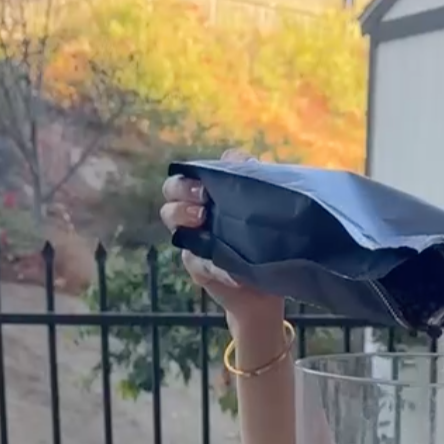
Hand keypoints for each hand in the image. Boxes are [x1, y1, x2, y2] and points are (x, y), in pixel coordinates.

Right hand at [160, 150, 282, 324]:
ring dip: (185, 221)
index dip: (188, 177)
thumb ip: (250, 178)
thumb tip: (237, 159)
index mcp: (208, 196)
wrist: (272, 284)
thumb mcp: (266, 205)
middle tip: (202, 199)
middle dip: (181, 191)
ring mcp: (194, 243)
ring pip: (175, 227)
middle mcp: (195, 215)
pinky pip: (197, 264)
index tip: (206, 184)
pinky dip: (215, 267)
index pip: (185, 176)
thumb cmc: (267, 239)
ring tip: (204, 222)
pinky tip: (232, 271)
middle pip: (170, 194)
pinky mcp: (200, 270)